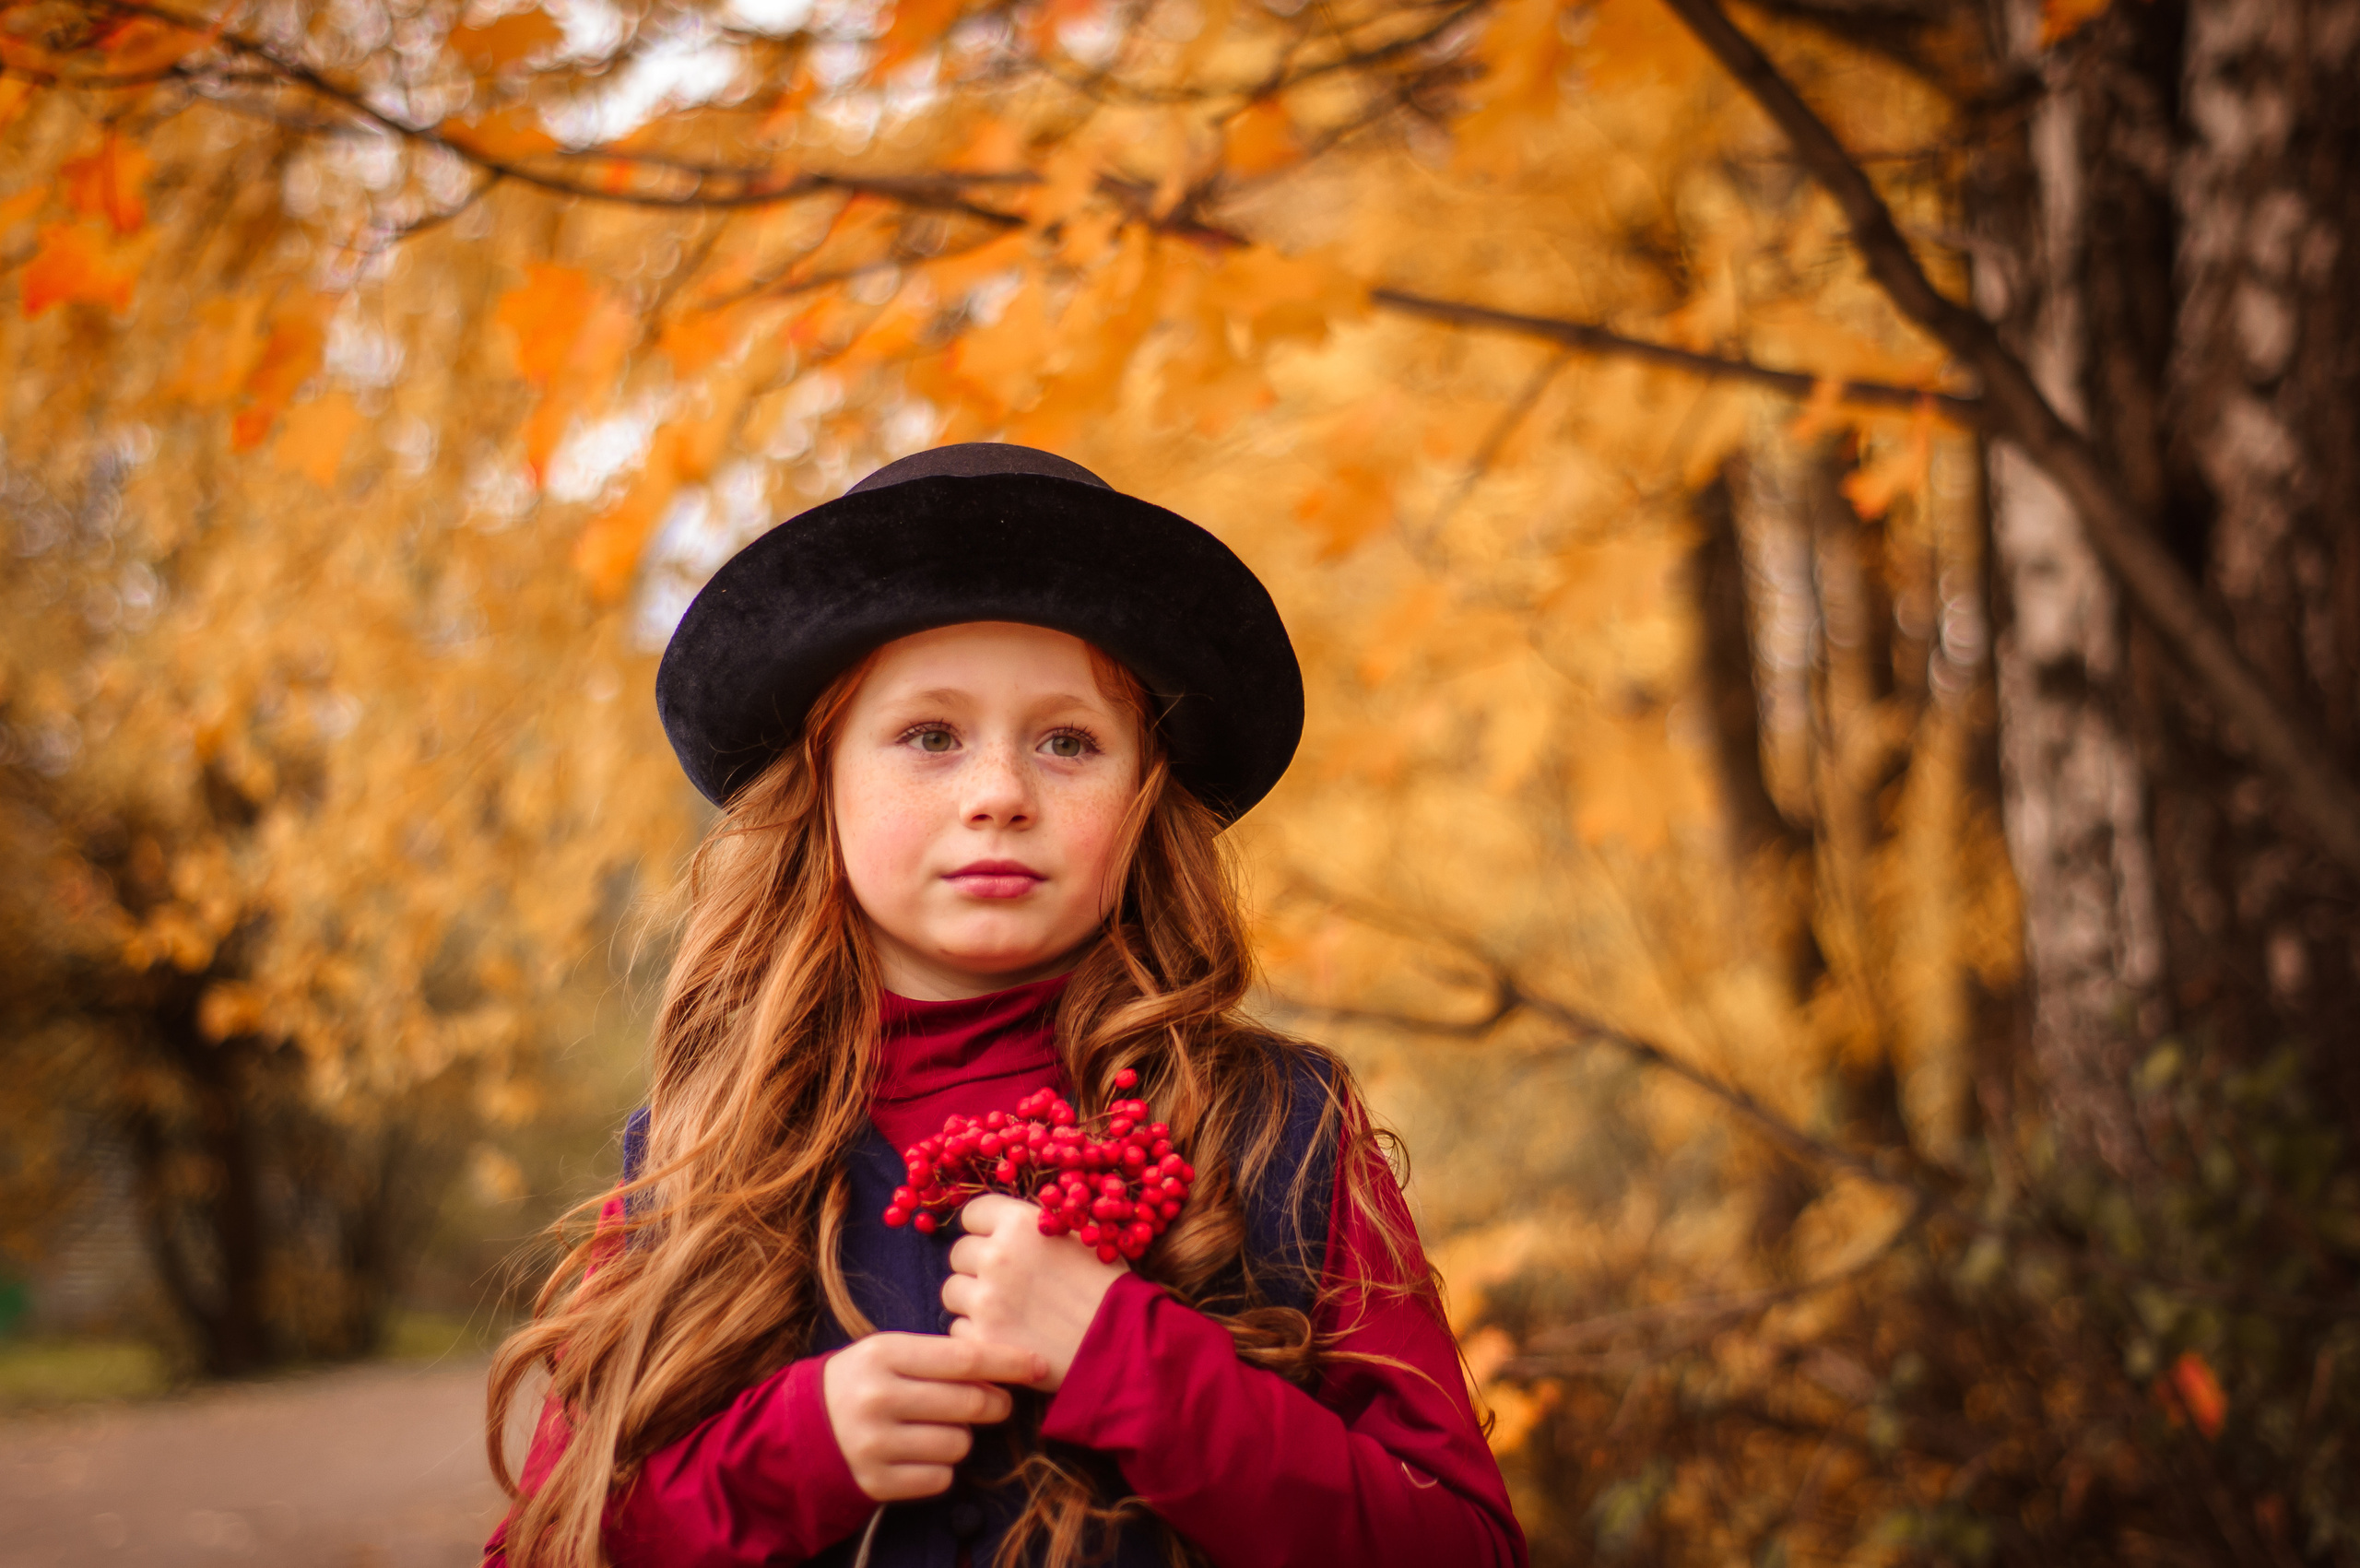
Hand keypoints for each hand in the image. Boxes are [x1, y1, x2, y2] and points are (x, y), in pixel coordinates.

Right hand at [820, 1332, 1044, 1501]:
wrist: (802, 1429)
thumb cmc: (864, 1381)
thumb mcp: (891, 1353)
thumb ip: (942, 1357)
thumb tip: (1008, 1369)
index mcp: (883, 1353)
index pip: (963, 1358)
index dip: (1009, 1362)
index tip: (1040, 1365)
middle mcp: (877, 1397)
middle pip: (969, 1403)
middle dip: (995, 1404)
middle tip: (996, 1403)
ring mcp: (873, 1443)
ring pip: (959, 1445)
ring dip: (963, 1438)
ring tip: (941, 1428)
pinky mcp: (874, 1482)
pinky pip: (940, 1478)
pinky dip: (942, 1468)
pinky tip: (921, 1454)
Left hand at [942, 1192, 1127, 1391]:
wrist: (1123, 1344)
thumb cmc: (1109, 1287)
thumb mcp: (1080, 1235)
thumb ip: (1038, 1224)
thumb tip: (1010, 1220)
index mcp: (1019, 1223)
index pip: (972, 1214)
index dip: (985, 1230)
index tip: (997, 1244)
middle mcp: (996, 1255)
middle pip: (959, 1253)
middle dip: (977, 1266)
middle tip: (1006, 1284)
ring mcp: (985, 1300)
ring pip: (953, 1291)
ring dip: (972, 1300)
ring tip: (1006, 1312)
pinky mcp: (981, 1339)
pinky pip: (958, 1329)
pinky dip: (976, 1333)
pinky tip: (1006, 1335)